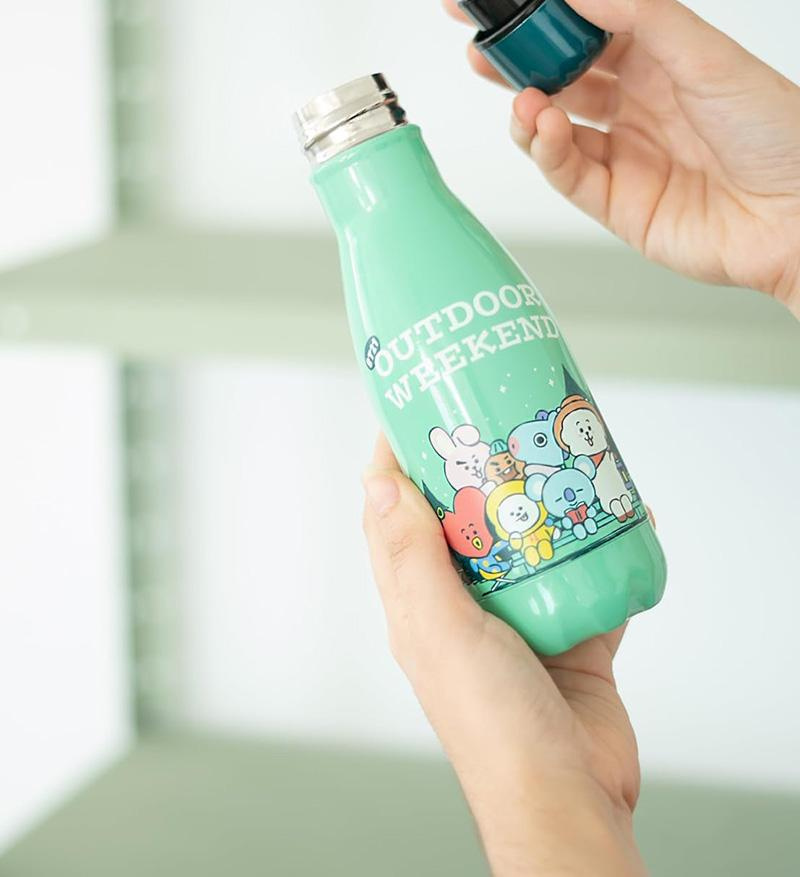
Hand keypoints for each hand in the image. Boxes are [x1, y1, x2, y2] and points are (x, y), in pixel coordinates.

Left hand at [363, 435, 645, 876]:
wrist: (570, 797)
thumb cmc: (494, 728)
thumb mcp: (442, 631)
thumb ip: (412, 559)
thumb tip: (377, 485)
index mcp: (419, 605)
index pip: (393, 517)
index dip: (400, 462)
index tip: (420, 413)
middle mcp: (463, 607)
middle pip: (466, 519)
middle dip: (482, 467)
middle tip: (503, 419)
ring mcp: (518, 619)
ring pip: (529, 540)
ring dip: (544, 500)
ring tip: (562, 453)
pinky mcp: (571, 633)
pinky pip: (588, 574)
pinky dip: (605, 543)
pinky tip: (625, 514)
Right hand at [446, 0, 799, 317]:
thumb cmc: (777, 132)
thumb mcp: (705, 53)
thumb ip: (636, 12)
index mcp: (661, 60)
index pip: (584, 28)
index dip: (540, 15)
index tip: (498, 0)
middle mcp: (638, 106)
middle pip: (559, 78)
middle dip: (516, 66)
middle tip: (482, 51)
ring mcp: (625, 156)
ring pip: (554, 129)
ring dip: (528, 113)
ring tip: (524, 100)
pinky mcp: (618, 204)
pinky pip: (567, 175)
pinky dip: (547, 152)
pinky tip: (543, 130)